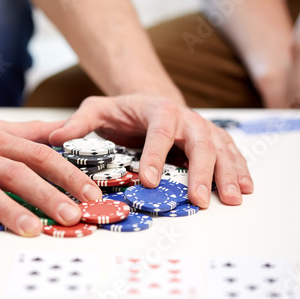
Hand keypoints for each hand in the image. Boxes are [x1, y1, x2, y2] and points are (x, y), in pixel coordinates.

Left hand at [49, 95, 253, 207]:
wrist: (150, 98)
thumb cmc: (124, 109)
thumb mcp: (97, 109)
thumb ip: (79, 122)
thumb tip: (54, 138)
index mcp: (158, 110)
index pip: (158, 133)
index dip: (155, 156)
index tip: (149, 180)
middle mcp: (186, 118)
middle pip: (198, 143)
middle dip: (201, 172)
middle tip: (199, 200)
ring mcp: (203, 128)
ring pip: (220, 149)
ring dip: (228, 174)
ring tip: (232, 198)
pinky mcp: (213, 138)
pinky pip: (232, 152)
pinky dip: (240, 169)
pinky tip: (245, 188)